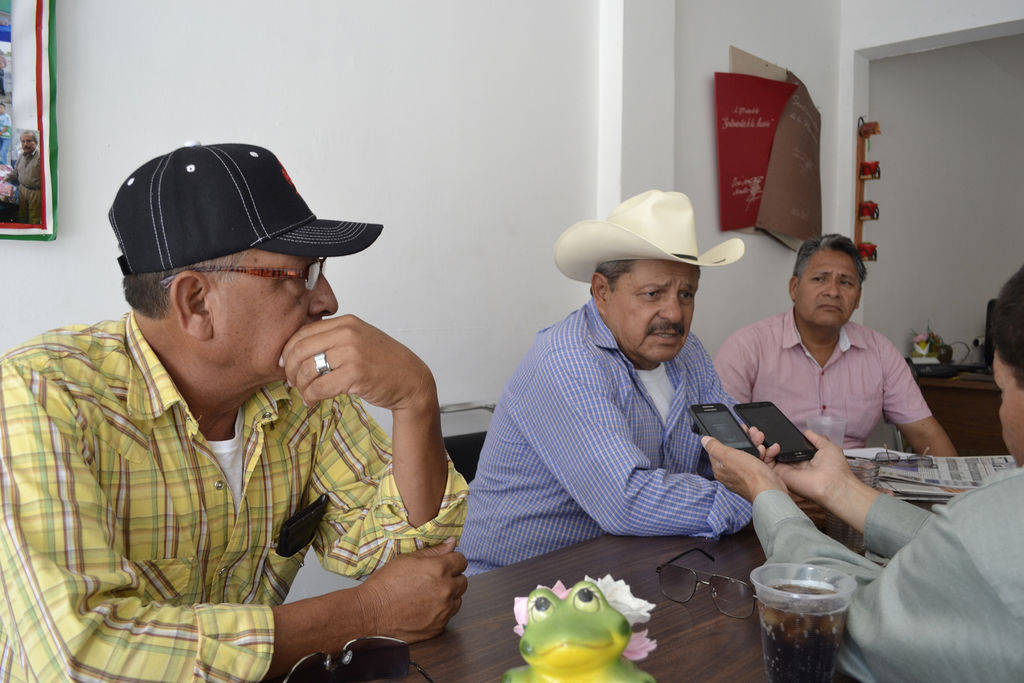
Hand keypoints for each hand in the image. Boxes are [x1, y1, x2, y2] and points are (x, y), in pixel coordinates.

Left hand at [280, 315, 435, 410]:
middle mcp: (348, 333)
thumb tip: (297, 351)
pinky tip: (313, 401)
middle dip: (291, 370)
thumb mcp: (359, 340)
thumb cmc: (384, 363)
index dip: (289, 350)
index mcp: (346, 322)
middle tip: (292, 382)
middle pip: (301, 350)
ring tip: (305, 394)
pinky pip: (320, 387)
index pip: (303, 332)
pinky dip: (311, 397)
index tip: (286, 364)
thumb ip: (333, 339)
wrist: (411, 380)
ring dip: (301, 386)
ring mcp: (352, 353)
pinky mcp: (355, 375)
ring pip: (308, 370)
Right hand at [353, 538, 468, 641]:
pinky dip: (440, 612)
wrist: (370, 612)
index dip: (452, 561)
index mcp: (439, 569)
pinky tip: (423, 608)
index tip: (444, 564)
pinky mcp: (438, 627)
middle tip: (433, 581)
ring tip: (427, 595)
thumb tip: (452, 542)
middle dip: (451, 579)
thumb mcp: (407, 559)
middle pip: (462, 581)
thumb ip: (434, 551)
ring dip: (448, 596)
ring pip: (457, 599)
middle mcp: (445, 590)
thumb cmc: (385, 584)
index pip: (461, 561)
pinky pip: (448, 616)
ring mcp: (443, 611)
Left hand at [703, 435, 785, 502]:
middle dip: (746, 441)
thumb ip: (715, 447)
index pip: (718, 449)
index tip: (736, 432)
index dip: (727, 439)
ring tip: (761, 440)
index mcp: (720, 469)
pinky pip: (759, 461)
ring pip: (749, 454)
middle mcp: (730, 473)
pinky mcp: (757, 477)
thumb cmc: (750, 476)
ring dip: (757, 445)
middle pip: (736, 450)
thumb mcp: (728, 456)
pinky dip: (764, 454)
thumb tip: (704, 440)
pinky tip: (767, 452)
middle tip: (753, 434)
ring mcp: (745, 476)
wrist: (771, 490)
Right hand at [765, 430, 852, 506]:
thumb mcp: (827, 447)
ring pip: (767, 456)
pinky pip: (767, 464)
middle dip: (766, 440)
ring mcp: (785, 470)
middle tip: (760, 431)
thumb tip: (807, 432)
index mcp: (803, 459)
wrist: (834, 484)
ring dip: (763, 445)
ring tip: (762, 436)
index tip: (773, 429)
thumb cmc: (836, 469)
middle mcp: (793, 464)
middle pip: (775, 451)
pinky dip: (765, 454)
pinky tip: (771, 446)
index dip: (779, 438)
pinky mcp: (780, 475)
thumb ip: (816, 438)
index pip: (786, 447)